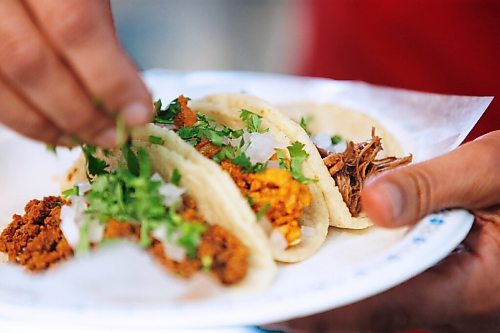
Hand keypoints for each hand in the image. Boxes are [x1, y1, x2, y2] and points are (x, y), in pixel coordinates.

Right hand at [0, 0, 151, 147]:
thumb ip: (103, 37)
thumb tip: (129, 99)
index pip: (74, 25)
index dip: (109, 78)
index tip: (138, 114)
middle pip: (31, 61)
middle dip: (81, 112)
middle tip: (115, 136)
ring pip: (0, 84)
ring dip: (50, 123)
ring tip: (88, 138)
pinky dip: (24, 120)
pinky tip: (56, 129)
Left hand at [270, 130, 499, 331]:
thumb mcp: (496, 170)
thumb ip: (436, 186)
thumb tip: (370, 202)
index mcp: (462, 290)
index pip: (369, 309)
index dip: (317, 307)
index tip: (274, 298)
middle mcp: (448, 304)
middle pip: (363, 308)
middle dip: (316, 292)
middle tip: (269, 267)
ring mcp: (446, 296)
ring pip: (376, 295)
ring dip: (336, 277)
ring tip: (292, 250)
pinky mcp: (445, 280)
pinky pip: (393, 278)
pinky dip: (362, 262)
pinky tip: (341, 237)